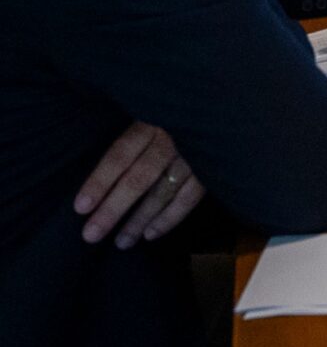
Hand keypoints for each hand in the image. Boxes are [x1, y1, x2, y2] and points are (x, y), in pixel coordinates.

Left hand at [73, 122, 204, 248]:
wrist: (226, 104)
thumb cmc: (178, 111)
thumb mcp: (153, 110)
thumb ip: (133, 132)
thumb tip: (103, 167)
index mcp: (152, 119)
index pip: (121, 153)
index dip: (100, 180)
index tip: (80, 207)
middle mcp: (173, 136)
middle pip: (139, 177)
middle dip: (114, 208)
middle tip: (91, 235)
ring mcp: (195, 153)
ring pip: (163, 191)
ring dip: (140, 219)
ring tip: (121, 242)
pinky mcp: (213, 167)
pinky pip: (190, 198)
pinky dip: (170, 218)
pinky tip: (151, 234)